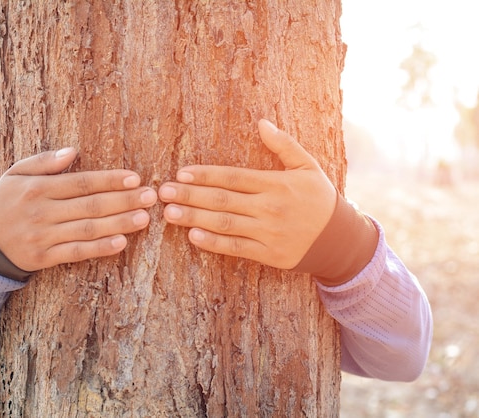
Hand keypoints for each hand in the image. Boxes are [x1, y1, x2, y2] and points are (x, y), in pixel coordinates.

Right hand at [0, 148, 157, 270]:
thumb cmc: (5, 202)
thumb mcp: (15, 174)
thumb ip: (44, 161)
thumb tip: (73, 151)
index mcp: (36, 188)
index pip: (80, 183)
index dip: (109, 180)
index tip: (135, 178)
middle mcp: (41, 212)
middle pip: (90, 206)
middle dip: (123, 200)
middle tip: (150, 197)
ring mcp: (43, 237)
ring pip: (87, 229)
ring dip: (118, 223)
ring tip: (144, 218)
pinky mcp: (44, 258)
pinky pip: (76, 252)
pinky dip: (99, 248)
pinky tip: (121, 242)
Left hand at [158, 119, 336, 268]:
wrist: (341, 240)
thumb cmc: (320, 199)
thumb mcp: (309, 166)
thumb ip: (284, 145)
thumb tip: (262, 122)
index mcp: (277, 184)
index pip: (233, 177)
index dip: (205, 175)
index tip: (181, 173)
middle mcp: (270, 208)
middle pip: (223, 200)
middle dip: (190, 196)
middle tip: (162, 193)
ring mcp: (269, 233)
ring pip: (225, 224)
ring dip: (194, 218)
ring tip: (169, 213)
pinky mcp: (269, 255)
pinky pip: (236, 249)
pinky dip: (214, 243)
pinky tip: (193, 236)